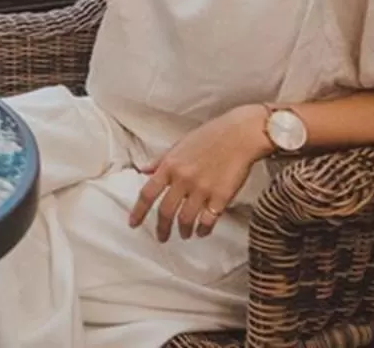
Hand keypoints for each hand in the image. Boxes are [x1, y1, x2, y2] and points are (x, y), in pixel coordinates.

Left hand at [129, 105, 271, 241]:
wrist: (240, 135)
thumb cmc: (211, 136)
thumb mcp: (180, 144)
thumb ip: (161, 160)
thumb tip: (144, 170)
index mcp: (170, 165)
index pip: (147, 193)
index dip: (138, 211)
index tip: (133, 224)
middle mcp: (183, 179)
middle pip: (166, 212)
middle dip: (162, 229)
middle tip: (161, 237)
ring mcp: (202, 189)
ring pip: (186, 220)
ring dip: (183, 231)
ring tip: (184, 234)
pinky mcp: (221, 197)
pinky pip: (207, 221)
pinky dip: (203, 230)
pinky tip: (202, 231)